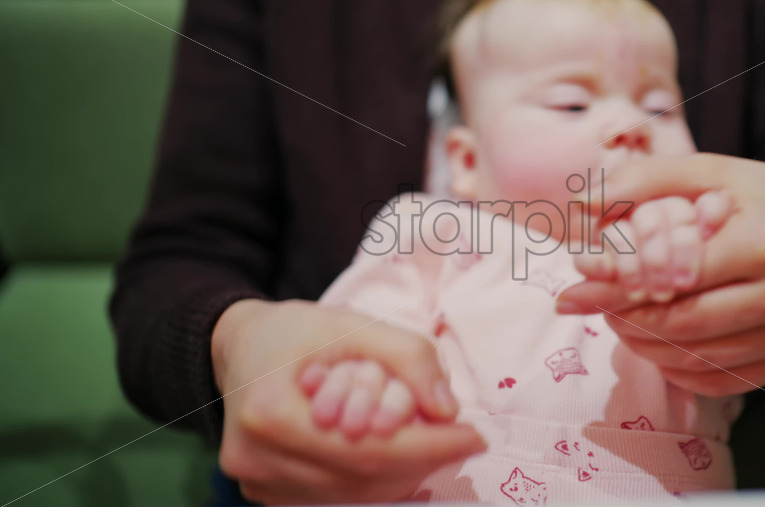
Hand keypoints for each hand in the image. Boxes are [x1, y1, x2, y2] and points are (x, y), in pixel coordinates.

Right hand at [211, 299, 484, 503]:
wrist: (241, 348)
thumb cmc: (298, 332)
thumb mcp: (354, 324)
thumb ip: (407, 355)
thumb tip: (448, 409)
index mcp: (272, 413)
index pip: (367, 448)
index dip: (429, 446)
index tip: (475, 436)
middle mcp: (257, 459)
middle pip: (363, 478)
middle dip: (422, 460)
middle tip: (460, 439)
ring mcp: (257, 483)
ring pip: (355, 496)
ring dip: (403, 474)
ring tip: (432, 444)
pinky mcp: (265, 495)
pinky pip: (337, 498)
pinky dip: (376, 482)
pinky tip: (399, 456)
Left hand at [557, 153, 764, 395]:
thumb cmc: (759, 199)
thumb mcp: (708, 172)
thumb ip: (644, 181)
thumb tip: (582, 204)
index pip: (677, 275)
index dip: (619, 280)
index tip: (576, 280)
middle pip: (683, 324)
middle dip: (624, 315)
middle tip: (590, 300)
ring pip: (694, 358)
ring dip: (642, 343)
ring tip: (617, 315)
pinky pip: (715, 381)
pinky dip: (673, 367)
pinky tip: (654, 340)